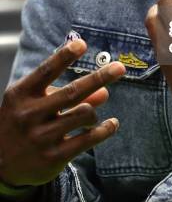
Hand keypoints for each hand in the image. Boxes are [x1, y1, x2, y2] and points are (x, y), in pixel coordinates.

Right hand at [0, 40, 125, 186]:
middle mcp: (30, 114)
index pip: (46, 71)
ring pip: (83, 114)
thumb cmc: (22, 122)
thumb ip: (64, 92)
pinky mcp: (53, 157)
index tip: (82, 44)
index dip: (64, 57)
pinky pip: (87, 140)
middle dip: (99, 78)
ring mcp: (42, 137)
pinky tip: (112, 124)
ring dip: (94, 110)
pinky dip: (104, 130)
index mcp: (22, 94)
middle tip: (120, 68)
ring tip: (93, 112)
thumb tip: (104, 90)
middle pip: (72, 92)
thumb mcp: (34, 101)